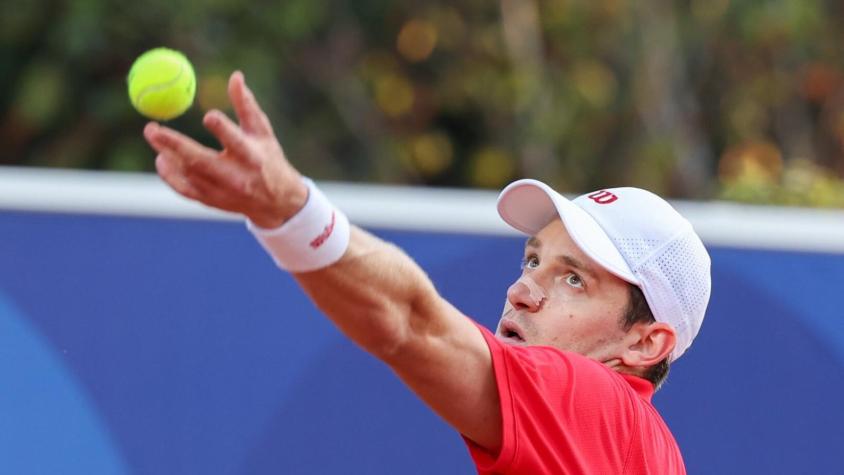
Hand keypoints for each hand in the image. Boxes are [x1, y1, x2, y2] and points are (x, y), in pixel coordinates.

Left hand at [143, 71, 307, 228]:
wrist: (276, 202)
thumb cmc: (268, 159)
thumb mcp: (263, 132)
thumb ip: (246, 106)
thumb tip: (235, 76)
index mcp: (252, 157)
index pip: (235, 141)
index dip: (221, 127)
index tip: (208, 115)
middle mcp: (236, 177)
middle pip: (200, 161)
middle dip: (173, 144)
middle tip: (151, 128)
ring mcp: (221, 192)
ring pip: (188, 173)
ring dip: (167, 155)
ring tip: (154, 135)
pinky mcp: (211, 201)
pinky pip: (184, 189)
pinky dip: (170, 175)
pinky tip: (161, 159)